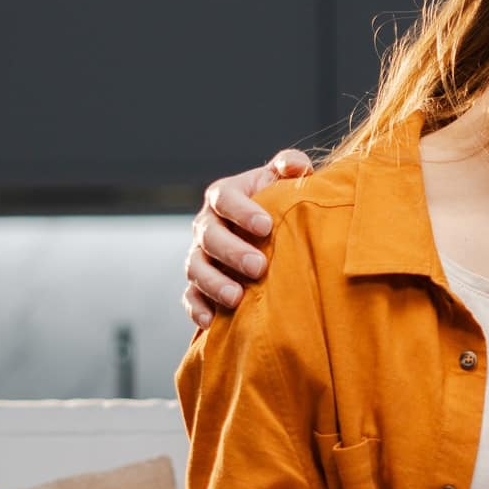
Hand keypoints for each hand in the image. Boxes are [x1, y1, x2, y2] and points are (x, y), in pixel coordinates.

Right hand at [183, 150, 315, 323]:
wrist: (262, 235)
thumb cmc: (274, 205)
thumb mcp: (282, 181)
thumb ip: (290, 166)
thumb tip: (299, 167)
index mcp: (224, 196)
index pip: (225, 198)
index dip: (241, 210)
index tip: (266, 226)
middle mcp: (206, 225)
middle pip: (209, 236)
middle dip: (232, 252)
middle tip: (258, 267)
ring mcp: (199, 255)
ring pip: (196, 268)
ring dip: (214, 283)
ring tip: (236, 297)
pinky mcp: (197, 284)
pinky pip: (190, 296)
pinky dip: (197, 308)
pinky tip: (212, 322)